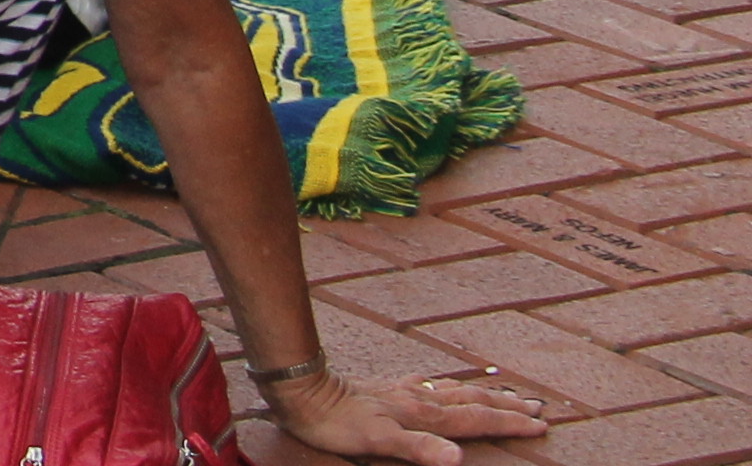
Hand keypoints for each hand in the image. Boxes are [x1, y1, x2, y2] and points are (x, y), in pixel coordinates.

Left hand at [257, 363, 548, 464]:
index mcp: (423, 414)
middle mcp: (419, 399)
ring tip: (506, 392)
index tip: (542, 423)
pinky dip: (450, 386)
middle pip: (473, 399)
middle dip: (507, 404)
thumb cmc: (336, 423)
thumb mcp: (378, 442)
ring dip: (484, 392)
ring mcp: (403, 391)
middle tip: (539, 405)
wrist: (301, 390)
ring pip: (454, 390)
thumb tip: (458, 457)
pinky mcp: (387, 387)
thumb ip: (418, 449)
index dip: (509, 421)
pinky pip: (430, 385)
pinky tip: (444, 385)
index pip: (477, 417)